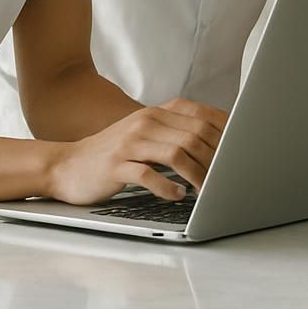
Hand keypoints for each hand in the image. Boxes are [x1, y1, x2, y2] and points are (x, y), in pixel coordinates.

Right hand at [45, 98, 228, 204]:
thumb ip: (176, 133)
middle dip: (216, 158)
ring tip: (207, 190)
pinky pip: (149, 175)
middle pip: (194, 135)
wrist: (66, 165)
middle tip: (226, 177)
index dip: (226, 134)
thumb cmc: (114, 153)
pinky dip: (168, 187)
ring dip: (197, 174)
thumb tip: (219, 143)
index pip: (202, 116)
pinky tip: (178, 196)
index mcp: (157, 113)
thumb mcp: (146, 134)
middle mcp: (145, 122)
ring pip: (176, 153)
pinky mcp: (116, 165)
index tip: (241, 151)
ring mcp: (130, 143)